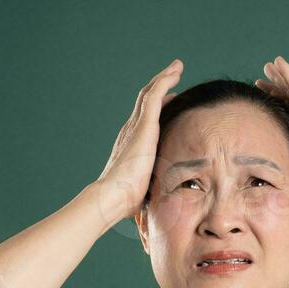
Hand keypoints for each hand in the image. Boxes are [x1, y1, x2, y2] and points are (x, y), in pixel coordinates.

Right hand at [96, 59, 181, 222]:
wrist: (112, 196)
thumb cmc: (124, 202)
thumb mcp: (142, 193)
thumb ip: (150, 195)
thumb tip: (154, 220)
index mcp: (132, 146)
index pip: (145, 122)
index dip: (157, 110)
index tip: (170, 103)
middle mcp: (131, 131)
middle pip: (146, 103)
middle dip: (160, 88)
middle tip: (173, 77)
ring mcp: (136, 126)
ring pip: (150, 93)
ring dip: (163, 78)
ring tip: (176, 67)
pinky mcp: (143, 124)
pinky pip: (154, 94)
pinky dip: (165, 80)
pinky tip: (175, 71)